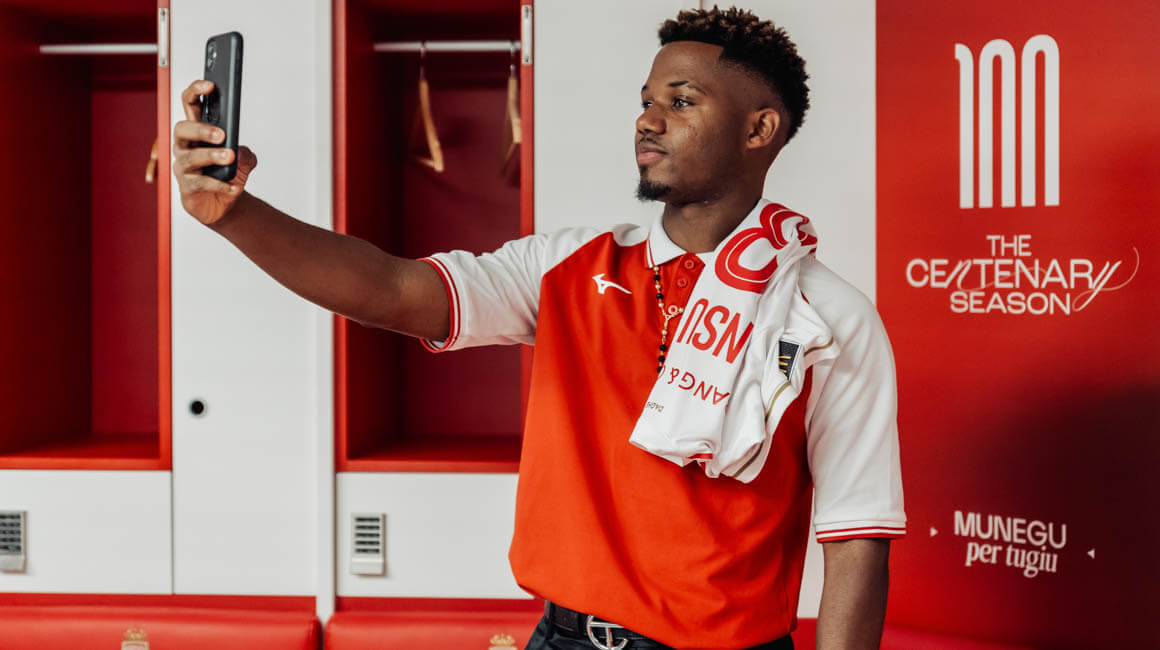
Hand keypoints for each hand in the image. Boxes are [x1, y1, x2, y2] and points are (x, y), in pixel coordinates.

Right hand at [172, 79, 257, 225]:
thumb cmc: (229, 174)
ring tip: (229, 158)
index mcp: (197, 132)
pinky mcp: (187, 188)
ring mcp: (184, 168)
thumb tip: (239, 151)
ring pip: (190, 157)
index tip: (210, 85)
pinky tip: (233, 187)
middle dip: (201, 129)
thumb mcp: (244, 161)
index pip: (190, 105)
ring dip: (211, 156)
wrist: (226, 204)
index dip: (195, 92)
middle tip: (222, 134)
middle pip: (182, 129)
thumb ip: (245, 153)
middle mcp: (185, 147)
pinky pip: (199, 184)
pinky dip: (218, 185)